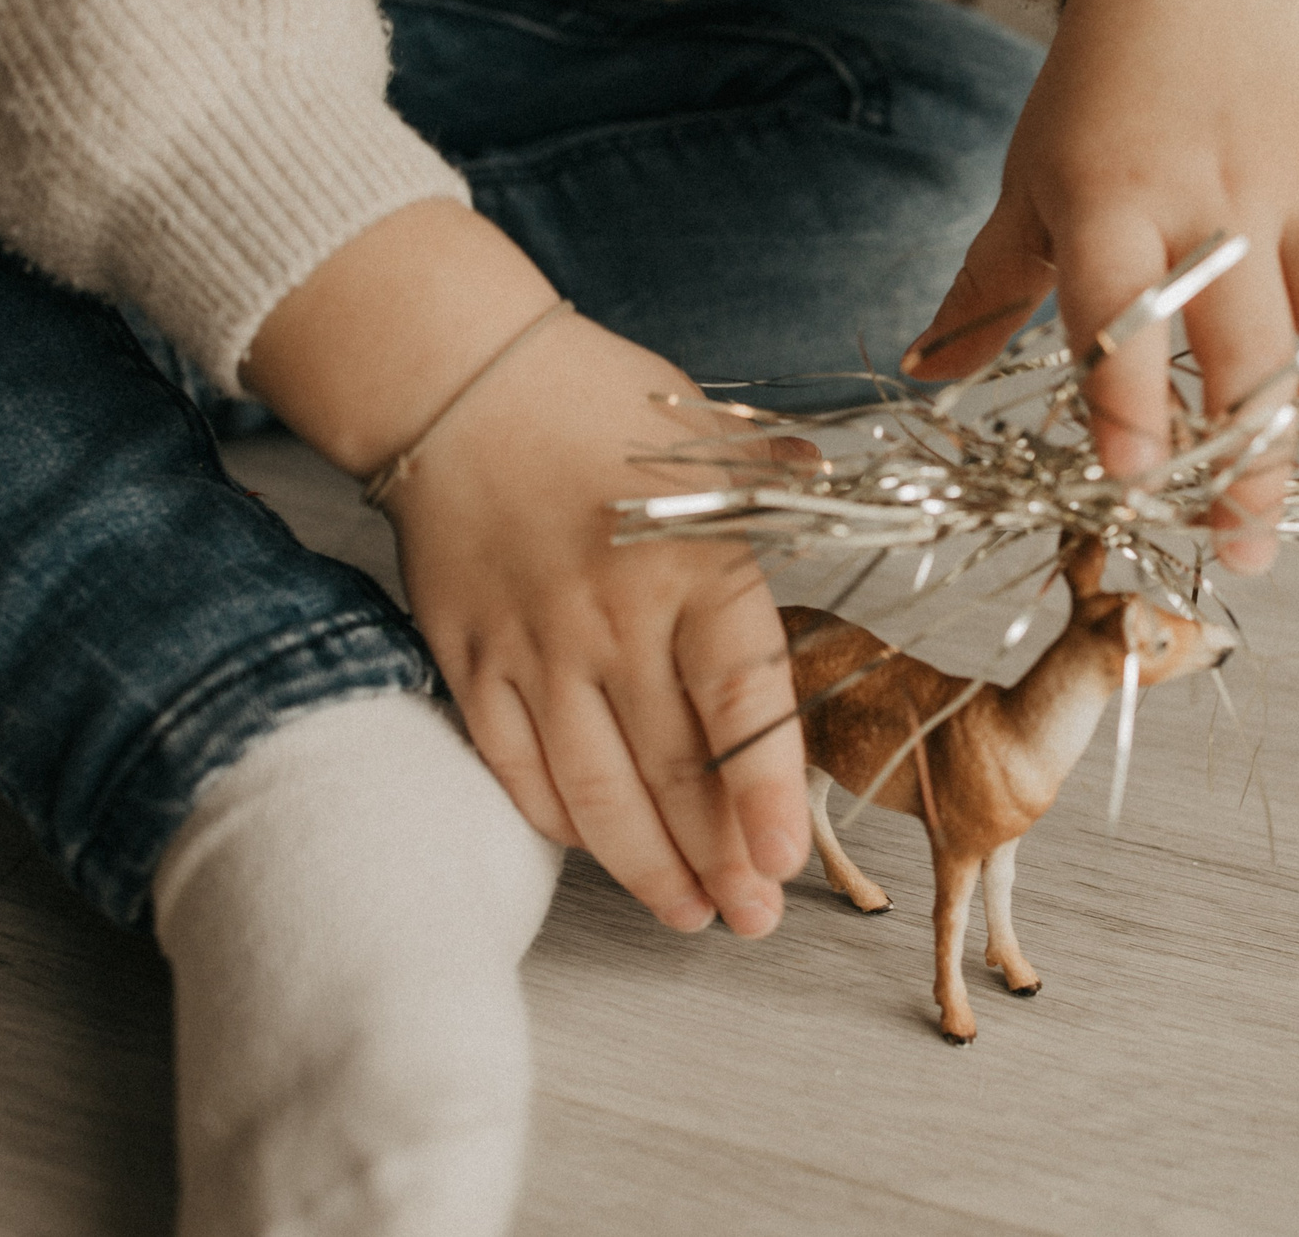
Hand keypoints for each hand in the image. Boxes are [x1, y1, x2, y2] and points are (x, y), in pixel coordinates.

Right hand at [245, 202, 810, 934]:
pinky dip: (559, 821)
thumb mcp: (706, 434)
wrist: (457, 379)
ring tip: (688, 915)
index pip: (738, 699)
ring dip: (645, 866)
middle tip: (754, 919)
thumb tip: (840, 486)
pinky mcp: (471, 660)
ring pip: (593, 789)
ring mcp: (534, 648)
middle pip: (673, 769)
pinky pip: (517, 766)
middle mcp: (613, 618)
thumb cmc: (596, 403)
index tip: (785, 859)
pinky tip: (599, 852)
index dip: (765, 790)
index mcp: (693, 564)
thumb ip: (778, 479)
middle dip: (719, 860)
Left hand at [901, 0, 1298, 569]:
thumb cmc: (1097, 101)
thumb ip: (987, 288)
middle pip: (1248, 338)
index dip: (1129, 393)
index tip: (1136, 478)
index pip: (1124, 303)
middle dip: (1250, 455)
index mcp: (1112, 196)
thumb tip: (922, 371)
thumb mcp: (1027, 184)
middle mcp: (1214, 194)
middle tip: (1241, 544)